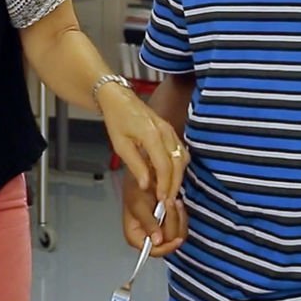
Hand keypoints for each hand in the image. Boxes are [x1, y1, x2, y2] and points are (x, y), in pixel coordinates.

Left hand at [100, 85, 188, 201]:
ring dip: (178, 176)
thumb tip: (146, 185)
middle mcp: (165, 132)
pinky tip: (170, 175)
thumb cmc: (117, 119)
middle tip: (168, 201)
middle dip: (174, 184)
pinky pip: (180, 151)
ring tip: (169, 191)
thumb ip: (135, 165)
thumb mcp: (120, 145)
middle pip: (178, 164)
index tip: (162, 199)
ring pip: (182, 158)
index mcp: (152, 135)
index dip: (165, 184)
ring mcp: (170, 131)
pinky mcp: (170, 131)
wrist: (119, 99)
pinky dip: (178, 166)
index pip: (164, 166)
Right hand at [122, 175, 186, 254]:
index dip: (166, 247)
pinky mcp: (167, 225)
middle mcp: (148, 238)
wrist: (143, 177)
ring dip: (178, 217)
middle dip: (172, 221)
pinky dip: (181, 215)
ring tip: (174, 200)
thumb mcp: (139, 206)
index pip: (154, 251)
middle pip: (168, 241)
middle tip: (170, 202)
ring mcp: (159, 232)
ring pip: (177, 234)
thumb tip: (156, 241)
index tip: (176, 239)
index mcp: (135, 237)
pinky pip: (180, 226)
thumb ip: (149, 224)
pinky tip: (176, 203)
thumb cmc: (135, 189)